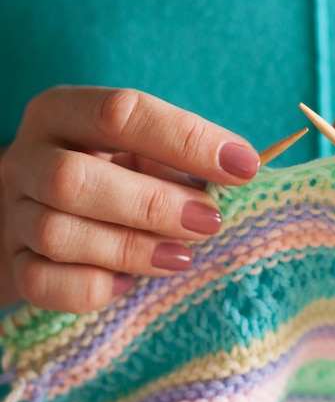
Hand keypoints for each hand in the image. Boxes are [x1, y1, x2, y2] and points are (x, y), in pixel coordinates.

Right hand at [0, 86, 259, 312]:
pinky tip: (128, 283)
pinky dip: (92, 287)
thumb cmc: (110, 178)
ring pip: (58, 234)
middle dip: (153, 205)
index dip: (188, 140)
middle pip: (74, 179)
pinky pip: (43, 283)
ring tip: (181, 257)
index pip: (121, 113)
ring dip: (131, 249)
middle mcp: (29, 159)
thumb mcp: (140, 155)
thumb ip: (178, 161)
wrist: (41, 214)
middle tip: (210, 221)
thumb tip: (241, 172)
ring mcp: (14, 213)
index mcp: (65, 114)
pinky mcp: (14, 264)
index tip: (244, 167)